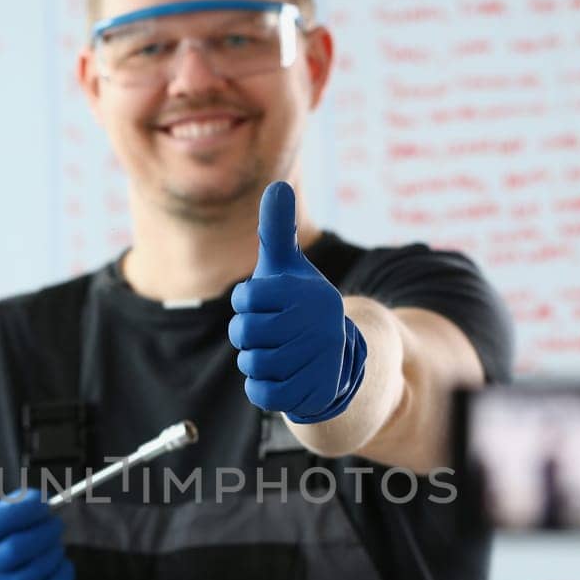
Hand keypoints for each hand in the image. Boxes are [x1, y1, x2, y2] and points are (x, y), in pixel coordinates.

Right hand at [0, 490, 74, 579]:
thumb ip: (10, 509)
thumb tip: (38, 498)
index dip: (21, 510)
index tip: (42, 502)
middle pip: (18, 547)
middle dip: (45, 528)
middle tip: (55, 522)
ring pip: (41, 564)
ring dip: (55, 547)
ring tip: (52, 544)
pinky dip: (64, 567)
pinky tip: (56, 563)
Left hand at [229, 181, 366, 423]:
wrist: (336, 362)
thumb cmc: (300, 309)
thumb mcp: (289, 270)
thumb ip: (278, 232)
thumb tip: (277, 186)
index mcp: (311, 293)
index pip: (246, 298)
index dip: (245, 303)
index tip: (261, 304)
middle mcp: (320, 325)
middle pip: (244, 333)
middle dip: (247, 335)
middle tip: (268, 333)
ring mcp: (319, 361)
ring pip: (252, 363)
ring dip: (255, 361)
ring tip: (275, 354)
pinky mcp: (312, 393)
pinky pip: (261, 393)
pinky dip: (261, 387)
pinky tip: (278, 376)